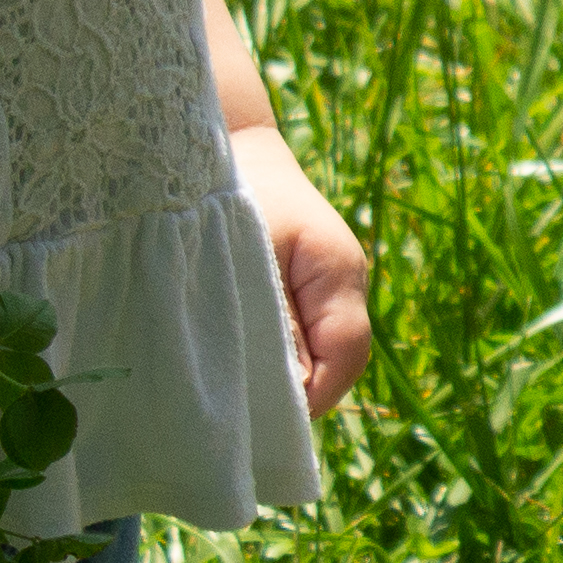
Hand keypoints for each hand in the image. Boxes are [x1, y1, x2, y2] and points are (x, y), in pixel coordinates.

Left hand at [230, 123, 375, 411]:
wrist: (218, 144)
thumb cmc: (230, 193)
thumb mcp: (248, 251)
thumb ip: (273, 319)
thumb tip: (291, 390)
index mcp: (339, 274)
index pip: (344, 360)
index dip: (306, 398)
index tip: (251, 418)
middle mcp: (341, 291)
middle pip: (329, 370)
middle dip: (284, 397)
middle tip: (227, 415)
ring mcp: (321, 296)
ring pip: (308, 362)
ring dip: (268, 379)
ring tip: (218, 392)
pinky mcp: (294, 298)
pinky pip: (289, 346)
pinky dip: (259, 360)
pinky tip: (221, 366)